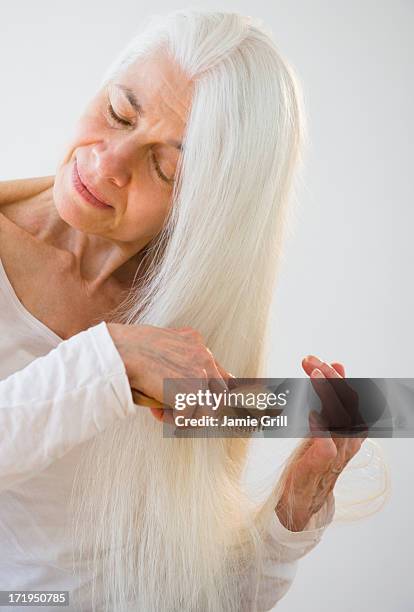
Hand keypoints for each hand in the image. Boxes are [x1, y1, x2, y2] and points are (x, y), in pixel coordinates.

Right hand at [107, 323, 231, 422]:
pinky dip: (169, 419)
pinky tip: (155, 410)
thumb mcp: (161, 342)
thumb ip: (177, 355)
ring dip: (185, 416)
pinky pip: (186, 419)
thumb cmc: (130, 347)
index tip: (208, 405)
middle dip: (203, 408)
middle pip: (222, 396)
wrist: (121, 351)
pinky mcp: (190, 394)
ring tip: (162, 409)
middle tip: (180, 410)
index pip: (223, 375)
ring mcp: (200, 376)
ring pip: (206, 412)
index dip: (217, 393)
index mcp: (197, 342)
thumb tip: (178, 378)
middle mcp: (204, 357)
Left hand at [275, 355, 367, 530]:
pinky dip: (321, 430)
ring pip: (340, 421)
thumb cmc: (311, 462)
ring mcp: (335, 456)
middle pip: (348, 405)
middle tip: (312, 362)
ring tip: (314, 374)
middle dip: (332, 379)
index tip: (315, 360)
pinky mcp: (319, 469)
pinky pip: (326, 448)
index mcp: (349, 431)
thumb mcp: (322, 426)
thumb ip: (329, 399)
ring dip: (327, 394)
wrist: (301, 505)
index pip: (350, 398)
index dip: (336, 377)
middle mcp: (347, 442)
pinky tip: (311, 414)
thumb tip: (336, 365)